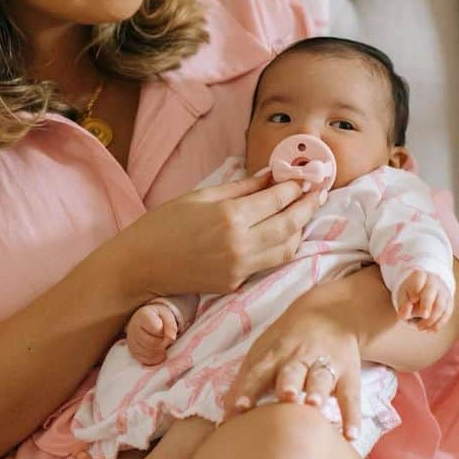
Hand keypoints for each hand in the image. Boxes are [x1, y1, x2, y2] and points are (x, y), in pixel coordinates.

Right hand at [112, 169, 323, 299]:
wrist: (141, 265)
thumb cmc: (164, 224)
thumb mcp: (200, 196)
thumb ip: (240, 187)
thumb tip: (270, 175)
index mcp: (229, 216)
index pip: (277, 199)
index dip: (295, 187)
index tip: (306, 177)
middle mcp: (240, 243)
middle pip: (290, 224)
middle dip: (307, 206)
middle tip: (317, 192)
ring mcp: (240, 267)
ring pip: (286, 248)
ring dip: (299, 228)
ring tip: (303, 211)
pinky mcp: (236, 283)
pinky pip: (268, 262)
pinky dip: (280, 246)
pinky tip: (281, 232)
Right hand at [126, 302, 179, 364]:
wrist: (144, 322)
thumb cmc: (158, 318)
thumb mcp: (167, 315)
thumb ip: (171, 325)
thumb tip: (171, 338)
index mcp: (143, 316)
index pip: (157, 329)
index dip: (164, 332)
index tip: (165, 330)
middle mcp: (133, 328)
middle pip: (153, 343)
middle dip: (163, 343)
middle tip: (165, 339)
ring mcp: (131, 341)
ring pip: (149, 353)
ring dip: (160, 352)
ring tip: (161, 344)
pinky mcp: (133, 352)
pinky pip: (145, 360)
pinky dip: (155, 358)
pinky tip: (158, 351)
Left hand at [220, 298, 362, 442]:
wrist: (331, 312)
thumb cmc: (288, 341)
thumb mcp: (265, 352)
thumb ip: (247, 382)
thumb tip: (225, 415)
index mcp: (274, 354)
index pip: (258, 372)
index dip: (248, 389)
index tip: (238, 409)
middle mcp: (298, 358)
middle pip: (291, 370)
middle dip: (287, 383)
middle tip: (285, 397)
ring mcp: (325, 365)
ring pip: (320, 377)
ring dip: (317, 390)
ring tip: (314, 405)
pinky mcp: (349, 374)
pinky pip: (350, 396)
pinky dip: (351, 415)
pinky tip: (350, 435)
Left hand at [394, 270, 452, 330]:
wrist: (426, 288)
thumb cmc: (411, 292)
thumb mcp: (403, 294)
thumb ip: (403, 304)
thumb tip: (403, 316)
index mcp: (419, 276)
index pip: (418, 279)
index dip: (416, 289)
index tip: (413, 299)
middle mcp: (433, 282)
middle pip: (431, 293)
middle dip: (427, 305)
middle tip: (422, 315)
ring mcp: (443, 292)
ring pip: (440, 305)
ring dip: (431, 319)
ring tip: (420, 328)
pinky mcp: (449, 302)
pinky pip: (446, 313)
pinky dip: (439, 324)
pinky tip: (430, 330)